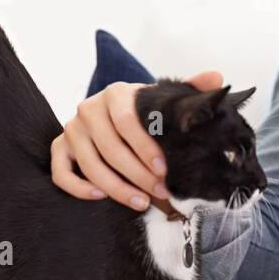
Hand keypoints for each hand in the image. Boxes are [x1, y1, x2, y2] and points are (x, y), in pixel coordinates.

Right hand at [51, 69, 224, 209]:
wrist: (116, 114)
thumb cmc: (145, 112)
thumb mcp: (166, 99)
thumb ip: (192, 88)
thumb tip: (218, 77)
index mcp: (116, 94)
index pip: (127, 121)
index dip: (145, 148)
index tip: (164, 170)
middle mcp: (89, 108)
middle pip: (109, 147)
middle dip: (137, 174)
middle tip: (160, 193)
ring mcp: (72, 129)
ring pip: (88, 164)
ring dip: (115, 187)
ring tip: (141, 202)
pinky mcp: (60, 148)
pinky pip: (60, 172)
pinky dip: (78, 187)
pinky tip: (100, 196)